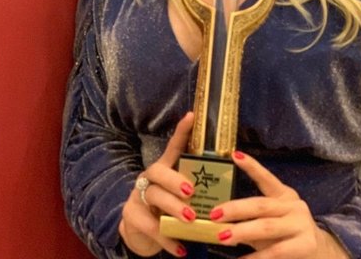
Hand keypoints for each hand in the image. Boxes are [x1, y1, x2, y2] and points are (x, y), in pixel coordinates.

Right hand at [119, 112, 195, 257]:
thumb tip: (229, 184)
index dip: (182, 131)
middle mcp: (149, 177)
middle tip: (191, 191)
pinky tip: (181, 249)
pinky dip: (167, 239)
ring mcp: (137, 196)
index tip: (192, 115)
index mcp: (165, 168)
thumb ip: (198, 188)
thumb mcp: (181, 195)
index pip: (173, 146)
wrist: (139, 231)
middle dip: (175, 180)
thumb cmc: (168, 208)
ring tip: (190, 220)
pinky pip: (149, 226)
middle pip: (158, 172)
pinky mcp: (132, 217)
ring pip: (153, 197)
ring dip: (173, 209)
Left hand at [209, 151, 349, 258]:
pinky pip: (276, 251)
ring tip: (222, 236)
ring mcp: (300, 225)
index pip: (266, 178)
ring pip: (267, 227)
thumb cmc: (288, 235)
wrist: (321, 252)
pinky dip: (256, 257)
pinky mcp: (305, 245)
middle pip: (261, 205)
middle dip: (236, 209)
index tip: (235, 155)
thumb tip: (222, 223)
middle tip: (215, 214)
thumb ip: (251, 221)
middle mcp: (293, 206)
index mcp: (284, 195)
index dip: (252, 166)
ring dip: (242, 231)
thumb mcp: (272, 222)